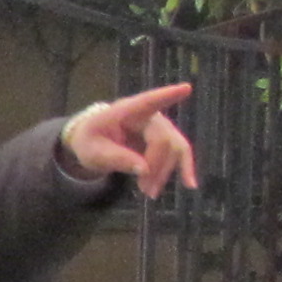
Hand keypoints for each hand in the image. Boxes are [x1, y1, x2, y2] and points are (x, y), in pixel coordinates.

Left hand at [58, 81, 198, 196]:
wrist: (94, 142)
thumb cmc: (91, 141)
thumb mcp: (93, 152)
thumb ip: (116, 158)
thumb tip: (143, 170)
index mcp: (126, 111)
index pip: (148, 101)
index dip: (167, 95)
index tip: (186, 88)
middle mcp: (148, 115)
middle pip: (163, 139)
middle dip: (157, 166)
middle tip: (145, 190)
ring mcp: (158, 127)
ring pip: (174, 148)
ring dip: (165, 172)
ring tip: (149, 193)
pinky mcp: (164, 140)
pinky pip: (178, 153)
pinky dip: (183, 167)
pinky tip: (189, 184)